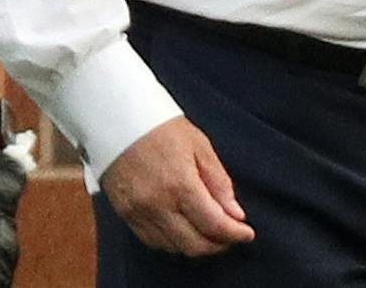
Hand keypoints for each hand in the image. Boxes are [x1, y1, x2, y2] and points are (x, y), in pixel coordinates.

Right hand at [101, 116, 254, 256]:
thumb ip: (219, 181)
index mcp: (180, 184)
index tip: (247, 233)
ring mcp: (139, 213)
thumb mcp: (199, 145)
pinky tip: (184, 230)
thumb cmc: (161, 127)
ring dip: (196, 246)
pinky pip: (153, 242)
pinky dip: (173, 242)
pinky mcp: (126, 215)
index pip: (214, 224)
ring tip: (209, 232)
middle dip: (219, 244)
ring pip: (174, 248)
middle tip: (231, 235)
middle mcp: (158, 205)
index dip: (235, 234)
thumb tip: (235, 213)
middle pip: (195, 245)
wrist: (118, 118)